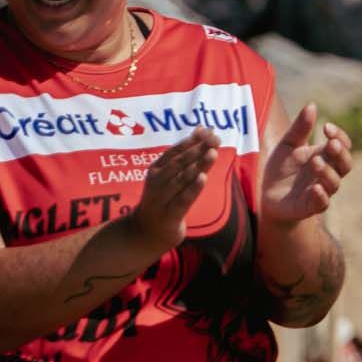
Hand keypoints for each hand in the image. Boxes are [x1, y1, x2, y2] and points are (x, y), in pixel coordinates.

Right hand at [130, 129, 217, 254]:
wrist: (147, 231)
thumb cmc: (164, 200)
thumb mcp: (170, 178)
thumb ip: (186, 158)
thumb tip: (203, 131)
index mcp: (157, 169)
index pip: (175, 151)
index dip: (192, 140)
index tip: (208, 130)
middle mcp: (157, 181)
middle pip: (180, 162)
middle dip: (198, 149)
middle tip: (214, 138)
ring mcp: (162, 198)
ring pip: (183, 178)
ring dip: (198, 164)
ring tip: (212, 152)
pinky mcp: (170, 214)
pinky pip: (183, 199)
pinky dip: (193, 188)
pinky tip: (203, 178)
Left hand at [262, 103, 355, 225]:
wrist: (265, 194)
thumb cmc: (280, 168)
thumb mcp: (287, 144)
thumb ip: (300, 128)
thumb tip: (312, 105)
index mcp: (325, 156)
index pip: (343, 145)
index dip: (339, 136)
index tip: (326, 127)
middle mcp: (327, 173)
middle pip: (346, 164)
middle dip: (341, 153)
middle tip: (331, 144)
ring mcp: (320, 190)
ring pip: (335, 183)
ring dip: (328, 172)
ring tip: (315, 162)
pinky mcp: (310, 206)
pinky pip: (322, 203)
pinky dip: (320, 196)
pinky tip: (314, 188)